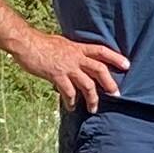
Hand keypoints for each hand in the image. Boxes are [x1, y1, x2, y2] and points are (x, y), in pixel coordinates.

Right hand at [12, 29, 131, 110]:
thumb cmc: (41, 43)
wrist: (26, 43)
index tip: (127, 65)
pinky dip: (71, 101)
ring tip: (93, 109)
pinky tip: (71, 107)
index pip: (101, 51)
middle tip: (116, 95)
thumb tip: (76, 57)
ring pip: (87, 85)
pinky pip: (69, 92)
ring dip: (92, 99)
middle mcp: (76, 57)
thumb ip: (71, 51)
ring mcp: (67, 67)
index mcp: (78, 48)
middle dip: (110, 84)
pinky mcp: (57, 75)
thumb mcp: (61, 43)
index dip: (115, 57)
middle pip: (100, 70)